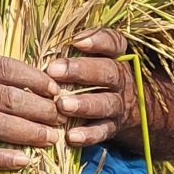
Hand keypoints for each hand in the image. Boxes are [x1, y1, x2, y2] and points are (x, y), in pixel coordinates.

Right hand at [0, 54, 68, 169]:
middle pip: (8, 99)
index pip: (4, 68)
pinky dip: (3, 158)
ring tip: (52, 139)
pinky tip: (24, 162)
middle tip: (60, 117)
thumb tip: (20, 73)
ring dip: (30, 134)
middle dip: (41, 109)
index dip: (33, 78)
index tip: (54, 88)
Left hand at [45, 28, 139, 146]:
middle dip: (81, 71)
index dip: (98, 40)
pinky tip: (71, 136)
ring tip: (62, 105)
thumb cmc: (95, 75)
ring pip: (106, 103)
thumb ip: (74, 47)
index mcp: (115, 56)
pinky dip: (88, 134)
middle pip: (108, 71)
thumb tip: (43, 37)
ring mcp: (119, 104)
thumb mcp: (93, 57)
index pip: (114, 43)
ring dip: (84, 104)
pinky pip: (104, 131)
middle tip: (54, 70)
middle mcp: (120, 79)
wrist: (130, 109)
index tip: (76, 41)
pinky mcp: (114, 126)